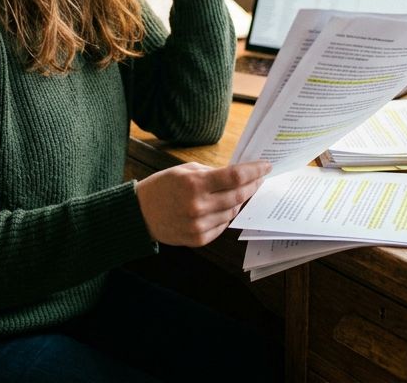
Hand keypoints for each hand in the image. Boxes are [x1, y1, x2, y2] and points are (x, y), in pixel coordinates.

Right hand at [135, 161, 270, 246]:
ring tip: (236, 193)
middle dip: (252, 186)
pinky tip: (221, 208)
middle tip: (259, 179)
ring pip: (232, 211)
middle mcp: (198, 206)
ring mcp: (198, 225)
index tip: (266, 166)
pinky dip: (225, 215)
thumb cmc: (163, 187)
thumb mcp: (185, 171)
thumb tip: (238, 175)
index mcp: (194, 184)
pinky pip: (222, 225)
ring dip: (238, 201)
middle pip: (238, 196)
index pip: (235, 177)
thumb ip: (212, 173)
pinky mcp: (198, 239)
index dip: (254, 171)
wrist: (140, 214)